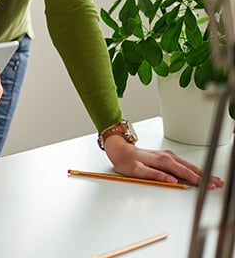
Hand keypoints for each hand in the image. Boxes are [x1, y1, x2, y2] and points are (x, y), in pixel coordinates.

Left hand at [104, 135, 224, 188]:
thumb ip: (154, 175)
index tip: (207, 185)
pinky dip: (194, 169)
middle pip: (189, 168)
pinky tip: (200, 173)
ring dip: (202, 172)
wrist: (119, 150)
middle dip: (204, 176)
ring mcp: (167, 156)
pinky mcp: (166, 157)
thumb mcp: (136, 170)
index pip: (183, 172)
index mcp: (161, 160)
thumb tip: (171, 180)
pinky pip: (183, 164)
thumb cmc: (126, 160)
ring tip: (214, 179)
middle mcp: (166, 157)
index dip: (196, 179)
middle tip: (217, 183)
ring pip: (188, 166)